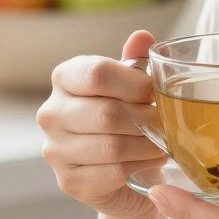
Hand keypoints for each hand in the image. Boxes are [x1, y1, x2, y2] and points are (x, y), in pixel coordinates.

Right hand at [37, 31, 166, 218]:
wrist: (120, 174)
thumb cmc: (126, 121)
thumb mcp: (131, 87)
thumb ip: (135, 62)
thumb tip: (142, 37)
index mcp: (64, 78)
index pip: (97, 73)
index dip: (136, 84)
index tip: (155, 94)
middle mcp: (51, 112)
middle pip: (107, 113)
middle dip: (147, 120)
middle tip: (166, 124)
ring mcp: (55, 149)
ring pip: (112, 146)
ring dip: (147, 146)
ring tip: (162, 143)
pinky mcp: (69, 181)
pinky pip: (113, 173)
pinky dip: (139, 167)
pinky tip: (150, 162)